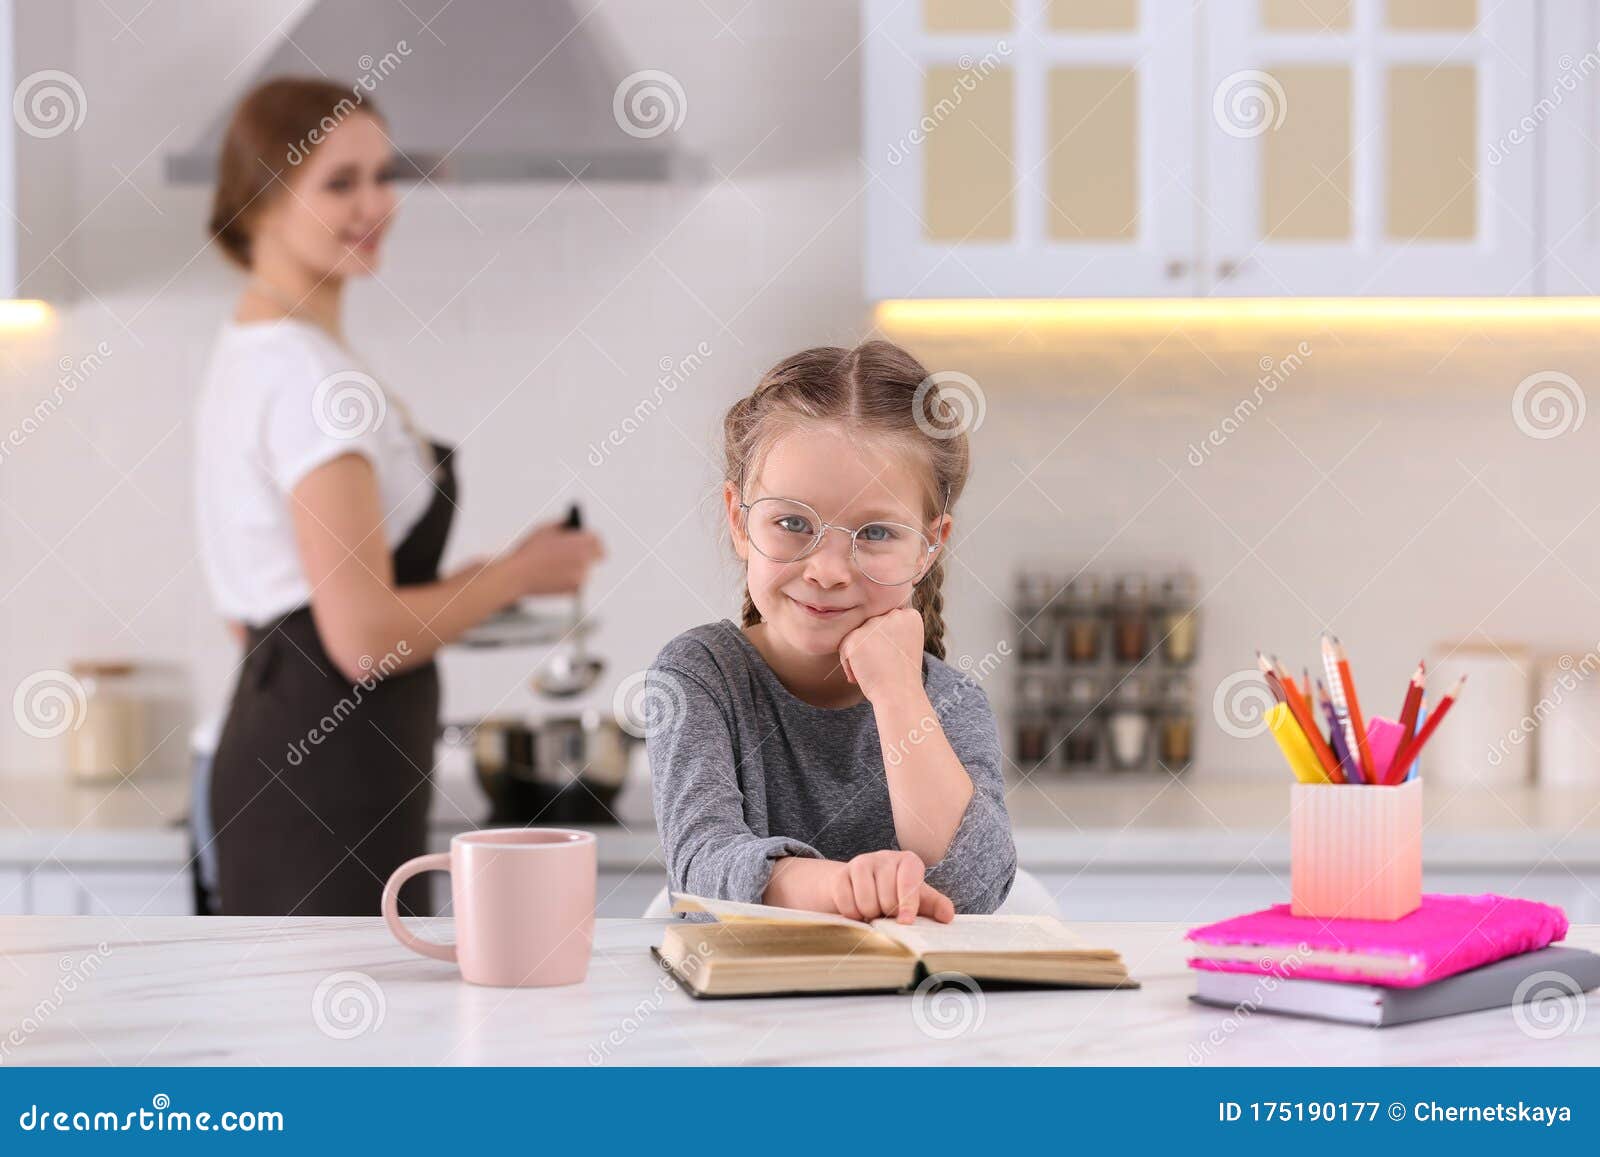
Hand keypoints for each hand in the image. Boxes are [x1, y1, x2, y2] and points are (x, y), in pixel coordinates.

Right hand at [499, 520, 604, 596]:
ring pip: (586, 569)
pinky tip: (556, 576)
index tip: (590, 541)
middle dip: (590, 553)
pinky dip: (570, 580)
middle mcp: (585, 559)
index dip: (592, 539)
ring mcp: (581, 576)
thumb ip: (562, 524)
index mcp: (580, 542)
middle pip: (598, 555)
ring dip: (579, 567)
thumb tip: (571, 523)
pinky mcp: (575, 590)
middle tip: (582, 553)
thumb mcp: (544, 528)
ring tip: (560, 565)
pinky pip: (578, 583)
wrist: (517, 576)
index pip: (597, 538)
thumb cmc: (528, 552)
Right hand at [830, 850, 954, 923]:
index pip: (909, 882)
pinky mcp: (841, 874)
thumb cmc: (897, 894)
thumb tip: (947, 916)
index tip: (906, 922)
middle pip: (886, 897)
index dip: (908, 904)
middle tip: (887, 914)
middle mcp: (885, 857)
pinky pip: (846, 902)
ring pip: (865, 901)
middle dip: (887, 914)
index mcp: (908, 862)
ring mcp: (861, 863)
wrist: (862, 886)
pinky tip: (857, 910)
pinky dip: (852, 914)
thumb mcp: (919, 899)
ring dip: (869, 915)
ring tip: (874, 912)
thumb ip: (935, 906)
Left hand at [838, 607, 925, 703]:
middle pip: (869, 627)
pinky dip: (848, 666)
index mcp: (910, 616)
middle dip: (870, 649)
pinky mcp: (856, 637)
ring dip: (857, 656)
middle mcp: (893, 615)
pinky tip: (859, 677)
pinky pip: (844, 648)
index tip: (893, 660)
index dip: (886, 645)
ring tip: (871, 673)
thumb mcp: (902, 646)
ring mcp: (874, 625)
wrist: (900, 696)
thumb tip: (865, 626)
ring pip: (855, 636)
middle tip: (881, 668)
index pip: (885, 623)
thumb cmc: (900, 677)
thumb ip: (889, 630)